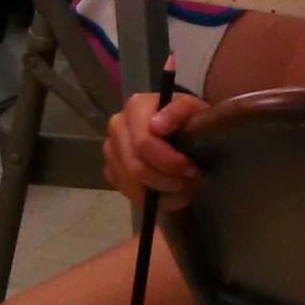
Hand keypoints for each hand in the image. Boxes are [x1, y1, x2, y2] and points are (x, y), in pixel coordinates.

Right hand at [103, 88, 208, 206]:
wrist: (180, 127)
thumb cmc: (188, 118)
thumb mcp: (193, 109)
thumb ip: (178, 112)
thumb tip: (155, 127)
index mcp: (136, 107)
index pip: (144, 143)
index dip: (168, 161)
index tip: (191, 169)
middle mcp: (117, 126)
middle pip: (136, 167)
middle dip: (166, 180)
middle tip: (189, 181)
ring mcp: (111, 150)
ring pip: (130, 184)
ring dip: (160, 191)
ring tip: (182, 186)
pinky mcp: (110, 170)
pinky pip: (126, 192)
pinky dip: (150, 197)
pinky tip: (167, 190)